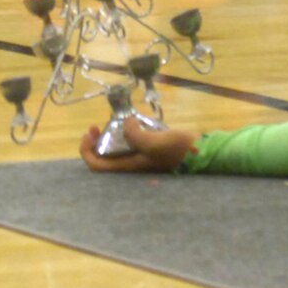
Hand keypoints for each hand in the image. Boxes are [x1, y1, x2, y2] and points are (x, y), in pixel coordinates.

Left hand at [78, 121, 197, 172]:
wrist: (201, 154)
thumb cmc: (177, 151)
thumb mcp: (154, 142)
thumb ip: (135, 134)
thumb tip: (125, 123)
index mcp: (128, 167)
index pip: (96, 165)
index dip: (87, 150)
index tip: (90, 131)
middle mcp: (131, 166)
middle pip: (104, 157)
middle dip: (98, 140)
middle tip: (100, 124)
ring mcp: (141, 159)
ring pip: (118, 149)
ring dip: (114, 135)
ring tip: (117, 120)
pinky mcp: (151, 152)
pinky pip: (132, 144)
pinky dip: (129, 133)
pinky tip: (136, 121)